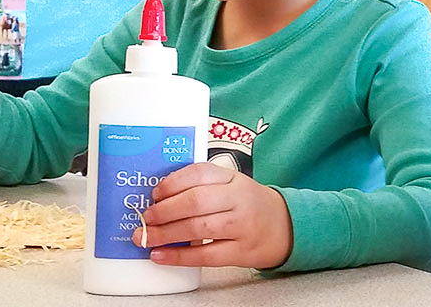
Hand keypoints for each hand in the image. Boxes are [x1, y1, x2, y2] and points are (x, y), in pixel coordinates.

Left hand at [135, 162, 293, 269]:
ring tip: (146, 237)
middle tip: (146, 218)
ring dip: (167, 234)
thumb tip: (159, 199)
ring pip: (198, 228)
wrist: (285, 227)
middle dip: (165, 211)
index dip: (173, 183)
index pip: (200, 173)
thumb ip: (202, 186)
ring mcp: (242, 226)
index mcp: (233, 178)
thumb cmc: (250, 205)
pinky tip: (161, 255)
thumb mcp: (232, 185)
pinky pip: (206, 255)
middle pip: (196, 202)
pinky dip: (179, 256)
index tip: (155, 193)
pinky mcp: (241, 251)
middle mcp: (239, 199)